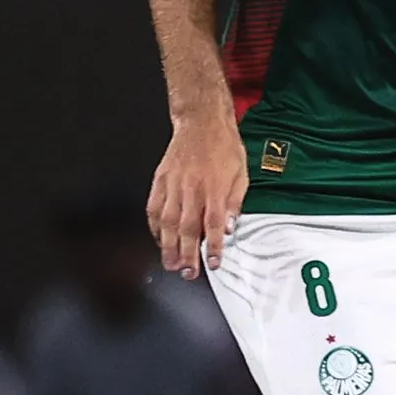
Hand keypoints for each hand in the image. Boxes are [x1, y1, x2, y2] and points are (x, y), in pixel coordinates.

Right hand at [148, 113, 249, 276]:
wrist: (201, 122)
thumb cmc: (223, 146)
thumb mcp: (241, 174)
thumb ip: (234, 203)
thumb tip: (229, 228)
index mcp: (214, 187)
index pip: (213, 224)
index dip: (213, 247)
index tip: (213, 263)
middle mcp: (192, 188)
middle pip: (187, 228)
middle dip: (186, 254)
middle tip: (187, 272)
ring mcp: (173, 184)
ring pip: (168, 221)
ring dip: (168, 246)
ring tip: (170, 263)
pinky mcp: (160, 180)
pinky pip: (154, 207)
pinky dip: (154, 226)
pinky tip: (158, 238)